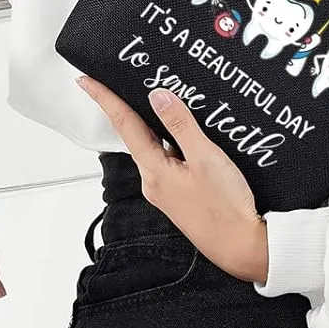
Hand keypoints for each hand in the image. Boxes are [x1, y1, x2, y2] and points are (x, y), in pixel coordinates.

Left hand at [76, 75, 269, 283]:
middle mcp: (154, 181)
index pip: (124, 125)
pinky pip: (168, 160)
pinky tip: (186, 134)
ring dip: (153, 124)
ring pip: (154, 147)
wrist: (242, 247)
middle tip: (122, 81)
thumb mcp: (206, 158)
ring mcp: (166, 189)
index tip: (86, 81)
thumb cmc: (226, 208)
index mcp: (154, 171)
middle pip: (135, 135)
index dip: (105, 99)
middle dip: (128, 108)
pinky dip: (170, 141)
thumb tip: (158, 96)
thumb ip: (181, 125)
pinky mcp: (180, 194)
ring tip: (162, 101)